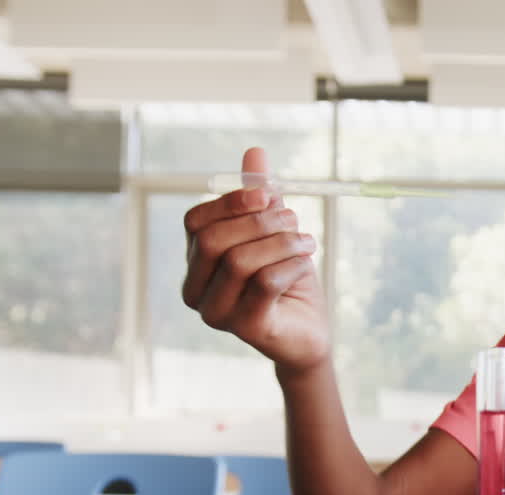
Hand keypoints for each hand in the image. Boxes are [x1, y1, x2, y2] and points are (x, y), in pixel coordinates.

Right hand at [182, 147, 329, 373]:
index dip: (231, 202)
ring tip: (306, 242)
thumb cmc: (287, 281)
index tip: (268, 195)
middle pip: (213, 240)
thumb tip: (255, 152)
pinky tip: (305, 262)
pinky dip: (291, 264)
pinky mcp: (247, 328)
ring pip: (241, 260)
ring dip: (282, 242)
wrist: (309, 332)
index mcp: (195, 264)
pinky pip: (266, 283)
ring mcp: (218, 313)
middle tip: (292, 219)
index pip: (196, 222)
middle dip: (259, 222)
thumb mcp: (273, 232)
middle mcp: (197, 291)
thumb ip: (260, 198)